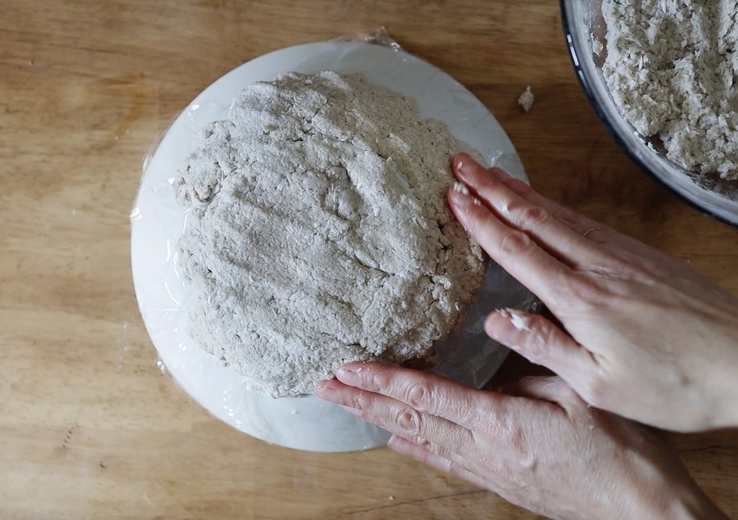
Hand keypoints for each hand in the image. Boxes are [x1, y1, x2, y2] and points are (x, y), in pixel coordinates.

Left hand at [315, 364, 727, 519]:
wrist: (639, 510)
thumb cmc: (618, 449)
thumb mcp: (578, 393)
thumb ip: (532, 369)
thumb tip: (499, 356)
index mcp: (500, 422)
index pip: (426, 395)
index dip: (383, 380)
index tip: (347, 369)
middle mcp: (483, 448)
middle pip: (409, 419)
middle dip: (362, 401)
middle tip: (324, 387)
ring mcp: (487, 468)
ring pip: (420, 439)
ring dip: (380, 420)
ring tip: (347, 406)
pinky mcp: (498, 480)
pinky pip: (443, 459)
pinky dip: (414, 447)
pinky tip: (397, 441)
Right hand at [447, 153, 737, 431]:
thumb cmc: (675, 384)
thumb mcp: (600, 384)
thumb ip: (545, 347)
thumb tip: (494, 321)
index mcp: (579, 299)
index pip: (517, 249)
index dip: (481, 220)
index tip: (454, 195)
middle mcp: (597, 266)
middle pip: (533, 216)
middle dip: (491, 187)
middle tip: (461, 163)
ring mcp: (621, 255)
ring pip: (558, 212)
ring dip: (519, 190)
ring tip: (491, 173)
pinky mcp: (641, 254)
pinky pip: (585, 220)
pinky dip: (554, 204)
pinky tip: (545, 203)